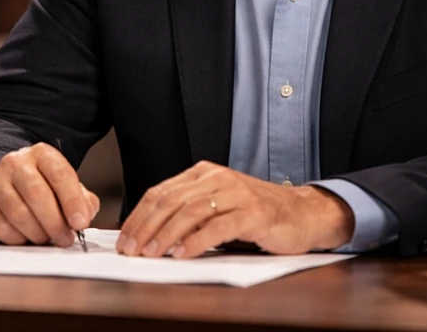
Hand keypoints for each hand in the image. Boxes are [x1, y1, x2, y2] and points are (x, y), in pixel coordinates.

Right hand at [0, 143, 99, 245]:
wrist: (6, 186)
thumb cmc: (41, 188)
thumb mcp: (65, 187)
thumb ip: (82, 199)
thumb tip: (85, 214)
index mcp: (41, 154)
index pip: (59, 174)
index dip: (72, 201)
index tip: (81, 222)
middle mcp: (15, 162)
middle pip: (36, 194)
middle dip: (54, 222)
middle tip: (65, 239)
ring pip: (18, 213)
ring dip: (37, 233)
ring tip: (47, 238)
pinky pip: (0, 227)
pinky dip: (18, 239)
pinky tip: (26, 237)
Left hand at [116, 161, 353, 258]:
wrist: (301, 213)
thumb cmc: (256, 214)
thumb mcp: (218, 206)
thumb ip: (189, 213)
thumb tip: (149, 235)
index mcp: (204, 173)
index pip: (161, 192)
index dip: (139, 216)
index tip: (124, 238)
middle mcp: (218, 178)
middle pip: (172, 201)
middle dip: (146, 227)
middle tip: (131, 249)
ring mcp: (237, 193)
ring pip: (191, 211)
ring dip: (167, 234)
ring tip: (152, 253)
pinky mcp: (253, 212)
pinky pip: (218, 227)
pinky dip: (196, 241)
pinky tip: (182, 254)